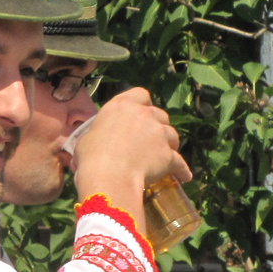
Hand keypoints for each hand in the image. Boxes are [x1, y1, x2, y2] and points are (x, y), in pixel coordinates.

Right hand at [72, 89, 191, 212]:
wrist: (109, 176)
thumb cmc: (91, 157)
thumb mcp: (87, 138)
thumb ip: (100, 134)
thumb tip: (99, 142)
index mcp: (122, 106)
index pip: (140, 94)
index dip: (141, 104)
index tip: (138, 115)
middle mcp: (144, 115)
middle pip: (159, 115)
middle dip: (157, 125)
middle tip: (148, 139)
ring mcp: (159, 134)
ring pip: (172, 134)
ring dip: (168, 143)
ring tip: (162, 156)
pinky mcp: (169, 155)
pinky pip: (180, 162)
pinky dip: (182, 170)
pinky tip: (184, 176)